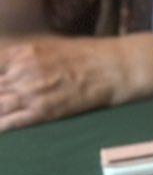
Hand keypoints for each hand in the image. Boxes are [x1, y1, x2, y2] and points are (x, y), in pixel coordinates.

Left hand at [0, 34, 149, 130]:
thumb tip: (6, 73)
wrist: (118, 67)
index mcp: (24, 53)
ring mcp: (32, 92)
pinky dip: (3, 126)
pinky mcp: (44, 111)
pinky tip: (3, 127)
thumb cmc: (89, 56)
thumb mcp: (51, 48)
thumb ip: (24, 60)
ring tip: (3, 113)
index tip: (0, 86)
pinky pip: (11, 122)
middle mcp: (23, 71)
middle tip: (3, 100)